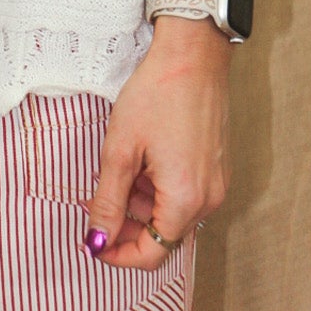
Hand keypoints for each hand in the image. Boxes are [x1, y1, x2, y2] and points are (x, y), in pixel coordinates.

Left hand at [80, 16, 231, 267]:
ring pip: (173, 213)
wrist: (193, 56)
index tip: (92, 240)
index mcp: (186, 200)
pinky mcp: (217, 167)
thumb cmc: (156, 95)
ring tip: (117, 170)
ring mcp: (217, 183)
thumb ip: (108, 200)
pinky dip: (159, 188)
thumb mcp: (121, 148)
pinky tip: (141, 160)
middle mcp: (209, 200)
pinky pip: (185, 194)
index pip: (151, 255)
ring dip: (142, 204)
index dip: (117, 254)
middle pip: (163, 235)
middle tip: (95, 198)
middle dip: (127, 224)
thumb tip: (97, 238)